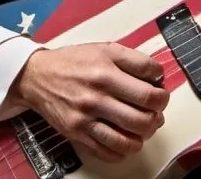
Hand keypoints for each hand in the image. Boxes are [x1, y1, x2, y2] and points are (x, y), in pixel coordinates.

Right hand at [9, 42, 168, 161]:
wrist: (38, 77)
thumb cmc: (75, 61)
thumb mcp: (107, 48)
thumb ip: (134, 61)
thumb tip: (157, 76)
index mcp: (108, 71)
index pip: (148, 86)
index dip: (162, 90)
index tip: (161, 89)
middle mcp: (97, 96)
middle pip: (141, 115)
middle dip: (158, 115)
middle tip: (158, 111)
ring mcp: (86, 117)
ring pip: (126, 138)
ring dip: (143, 135)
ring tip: (147, 128)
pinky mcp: (76, 134)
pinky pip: (104, 151)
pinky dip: (122, 151)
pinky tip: (128, 143)